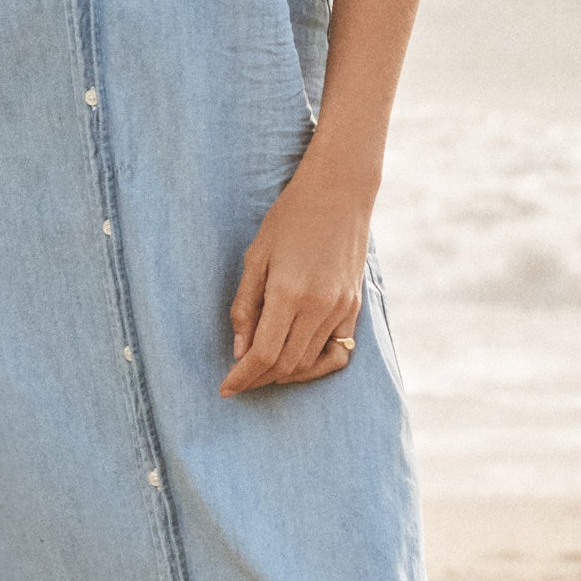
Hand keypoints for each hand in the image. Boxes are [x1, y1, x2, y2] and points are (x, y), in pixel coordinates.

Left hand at [220, 154, 368, 395]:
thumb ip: (246, 306)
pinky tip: (296, 359)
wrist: (339, 192)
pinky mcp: (355, 307)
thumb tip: (239, 351)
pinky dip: (315, 363)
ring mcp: (342, 308)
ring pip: (310, 362)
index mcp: (289, 292)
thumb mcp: (256, 257)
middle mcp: (319, 306)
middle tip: (239, 380)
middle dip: (259, 379)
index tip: (226, 388)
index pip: (264, 354)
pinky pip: (338, 352)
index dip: (243, 377)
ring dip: (284, 373)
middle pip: (286, 365)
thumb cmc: (290, 218)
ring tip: (262, 370)